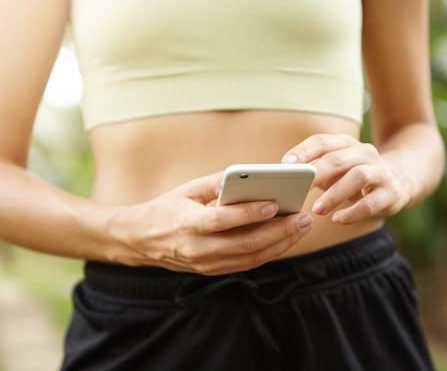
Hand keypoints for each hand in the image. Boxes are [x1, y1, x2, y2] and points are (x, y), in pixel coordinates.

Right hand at [108, 172, 312, 274]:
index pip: (222, 220)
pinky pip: (247, 264)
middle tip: (303, 217)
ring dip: (280, 244)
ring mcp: (206, 264)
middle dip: (279, 231)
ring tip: (302, 227)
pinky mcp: (213, 271)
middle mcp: (197, 248)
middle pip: (245, 244)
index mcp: (187, 223)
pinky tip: (286, 238)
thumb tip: (249, 175)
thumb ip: (216, 183)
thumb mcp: (186, 189)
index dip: (248, 214)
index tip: (274, 204)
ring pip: (251, 258)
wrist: (143, 240)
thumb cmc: (167, 208)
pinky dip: (269, 252)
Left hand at [282, 134, 407, 223]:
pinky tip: (337, 219)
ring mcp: (380, 172)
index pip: (323, 141)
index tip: (286, 164)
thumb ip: (314, 170)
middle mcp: (365, 153)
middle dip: (317, 172)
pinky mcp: (391, 193)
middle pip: (338, 159)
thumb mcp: (335, 169)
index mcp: (347, 144)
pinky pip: (371, 203)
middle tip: (299, 187)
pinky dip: (352, 213)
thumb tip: (285, 180)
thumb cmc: (353, 176)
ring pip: (358, 177)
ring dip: (335, 194)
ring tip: (318, 209)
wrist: (399, 182)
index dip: (304, 151)